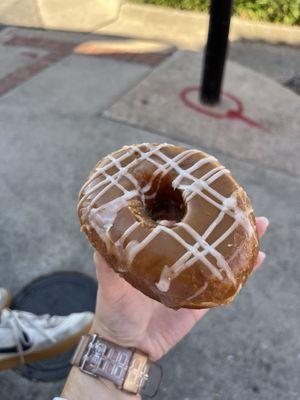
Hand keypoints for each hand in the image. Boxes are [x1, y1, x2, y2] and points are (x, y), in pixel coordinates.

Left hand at [91, 217, 268, 360]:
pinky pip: (227, 281)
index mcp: (155, 247)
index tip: (201, 185)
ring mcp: (192, 275)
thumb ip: (106, 259)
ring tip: (258, 223)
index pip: (173, 218)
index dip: (187, 201)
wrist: (129, 346)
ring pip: (219, 252)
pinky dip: (244, 270)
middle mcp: (176, 256)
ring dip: (239, 239)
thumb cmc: (114, 309)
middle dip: (220, 217)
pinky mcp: (204, 297)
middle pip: (201, 232)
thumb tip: (100, 228)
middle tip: (238, 202)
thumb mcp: (108, 281)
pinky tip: (259, 257)